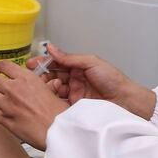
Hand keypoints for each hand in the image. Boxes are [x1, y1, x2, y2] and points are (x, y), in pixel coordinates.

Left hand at [0, 60, 69, 149]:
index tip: (2, 71)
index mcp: (26, 78)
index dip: (1, 68)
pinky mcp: (4, 119)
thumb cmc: (58, 113)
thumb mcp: (52, 91)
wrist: (57, 130)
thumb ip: (45, 86)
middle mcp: (13, 89)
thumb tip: (50, 84)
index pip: (3, 65)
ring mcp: (7, 104)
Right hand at [27, 44, 155, 119]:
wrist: (126, 101)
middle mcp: (74, 80)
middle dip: (42, 76)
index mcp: (78, 68)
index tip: (31, 64)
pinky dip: (51, 100)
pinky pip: (58, 103)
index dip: (43, 63)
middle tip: (34, 77)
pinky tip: (49, 98)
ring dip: (47, 88)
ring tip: (47, 87)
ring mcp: (73, 94)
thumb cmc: (114, 80)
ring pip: (53, 90)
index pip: (56, 63)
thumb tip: (52, 49)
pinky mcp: (73, 108)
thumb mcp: (92, 63)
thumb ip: (70, 57)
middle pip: (52, 77)